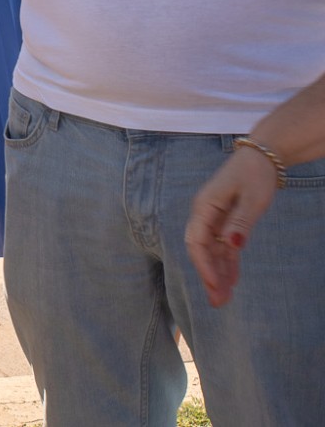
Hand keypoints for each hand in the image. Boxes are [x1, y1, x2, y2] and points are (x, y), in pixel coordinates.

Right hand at [186, 142, 279, 307]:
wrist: (262, 157)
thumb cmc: (255, 174)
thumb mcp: (252, 199)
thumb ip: (241, 222)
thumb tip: (233, 246)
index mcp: (204, 207)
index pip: (198, 242)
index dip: (204, 265)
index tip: (214, 285)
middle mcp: (205, 215)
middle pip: (201, 250)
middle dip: (208, 276)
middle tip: (217, 302)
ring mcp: (214, 219)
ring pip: (212, 252)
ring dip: (217, 274)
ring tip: (224, 298)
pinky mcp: (226, 221)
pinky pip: (223, 247)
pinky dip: (227, 264)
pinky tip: (232, 281)